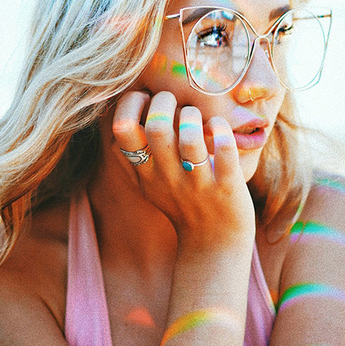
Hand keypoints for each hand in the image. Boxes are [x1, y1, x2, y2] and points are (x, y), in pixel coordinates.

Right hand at [111, 90, 255, 250]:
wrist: (214, 247)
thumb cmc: (182, 207)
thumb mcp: (148, 188)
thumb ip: (132, 161)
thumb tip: (116, 127)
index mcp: (146, 174)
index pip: (123, 131)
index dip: (130, 105)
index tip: (144, 98)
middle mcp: (168, 178)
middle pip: (157, 127)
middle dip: (165, 102)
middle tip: (175, 102)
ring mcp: (198, 183)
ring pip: (191, 137)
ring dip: (194, 116)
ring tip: (197, 118)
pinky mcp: (227, 187)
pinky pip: (225, 151)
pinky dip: (222, 132)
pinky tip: (219, 129)